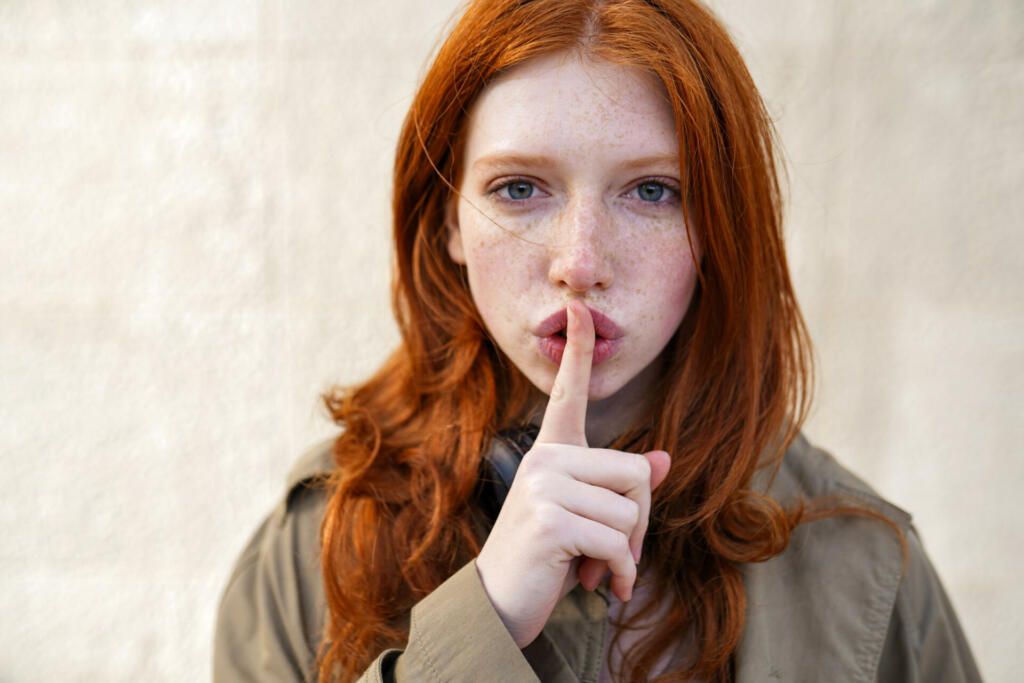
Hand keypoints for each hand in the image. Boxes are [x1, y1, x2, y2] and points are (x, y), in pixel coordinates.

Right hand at [475, 299, 670, 646]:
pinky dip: (619, 573)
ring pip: (630, 509)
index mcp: (551, 453)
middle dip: (638, 522)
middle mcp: (545, 460)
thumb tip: (663, 461)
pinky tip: (596, 584)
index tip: (579, 309)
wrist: (498, 603)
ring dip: (626, 552)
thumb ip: (620, 489)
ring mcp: (544, 486)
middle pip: (634, 473)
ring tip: (594, 568)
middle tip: (614, 554)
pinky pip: (618, 541)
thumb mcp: (586, 518)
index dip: (578, 351)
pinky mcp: (550, 519)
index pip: (568, 393)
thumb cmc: (545, 557)